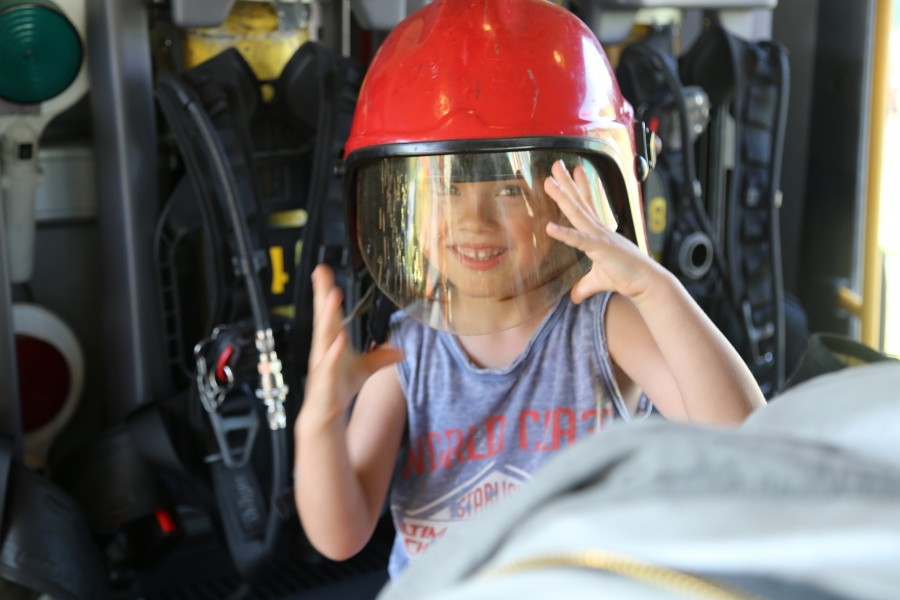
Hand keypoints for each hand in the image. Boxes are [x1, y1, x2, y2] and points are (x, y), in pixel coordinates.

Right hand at [302, 265, 403, 425]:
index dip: (326, 291)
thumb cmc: (339, 388)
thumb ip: (380, 357)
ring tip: (333, 295)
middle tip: (321, 272)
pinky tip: (340, 338)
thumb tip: (401, 351)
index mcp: (331, 340)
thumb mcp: (365, 369)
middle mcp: (324, 346)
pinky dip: (334, 350)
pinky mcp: (324, 377)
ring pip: (325, 334)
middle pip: (324, 316)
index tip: (323, 270)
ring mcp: (323, 360)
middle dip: (323, 294)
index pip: (329, 311)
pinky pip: (329, 361)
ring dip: (328, 315)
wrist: (325, 414)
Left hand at [543, 159, 662, 302]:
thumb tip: (574, 297)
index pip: (587, 205)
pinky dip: (564, 233)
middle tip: (556, 165)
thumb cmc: (626, 277)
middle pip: (579, 202)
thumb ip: (584, 286)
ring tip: (549, 182)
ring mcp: (600, 237)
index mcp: (599, 232)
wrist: (646, 283)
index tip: (574, 171)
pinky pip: (579, 240)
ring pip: (577, 213)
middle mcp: (599, 230)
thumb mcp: (598, 281)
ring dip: (562, 196)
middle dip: (566, 183)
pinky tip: (550, 227)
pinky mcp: (600, 249)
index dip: (579, 188)